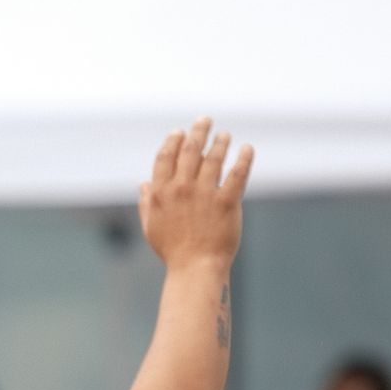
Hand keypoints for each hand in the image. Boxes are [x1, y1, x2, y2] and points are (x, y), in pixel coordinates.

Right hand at [138, 118, 252, 270]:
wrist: (195, 269)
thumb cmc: (172, 251)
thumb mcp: (151, 227)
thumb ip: (147, 203)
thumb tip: (143, 184)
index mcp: (161, 193)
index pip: (165, 156)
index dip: (172, 140)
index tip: (180, 132)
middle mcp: (181, 188)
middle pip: (190, 150)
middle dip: (198, 131)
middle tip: (205, 120)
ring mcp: (204, 194)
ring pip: (214, 157)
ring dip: (220, 141)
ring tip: (225, 135)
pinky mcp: (227, 202)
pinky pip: (237, 173)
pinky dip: (244, 158)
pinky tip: (247, 149)